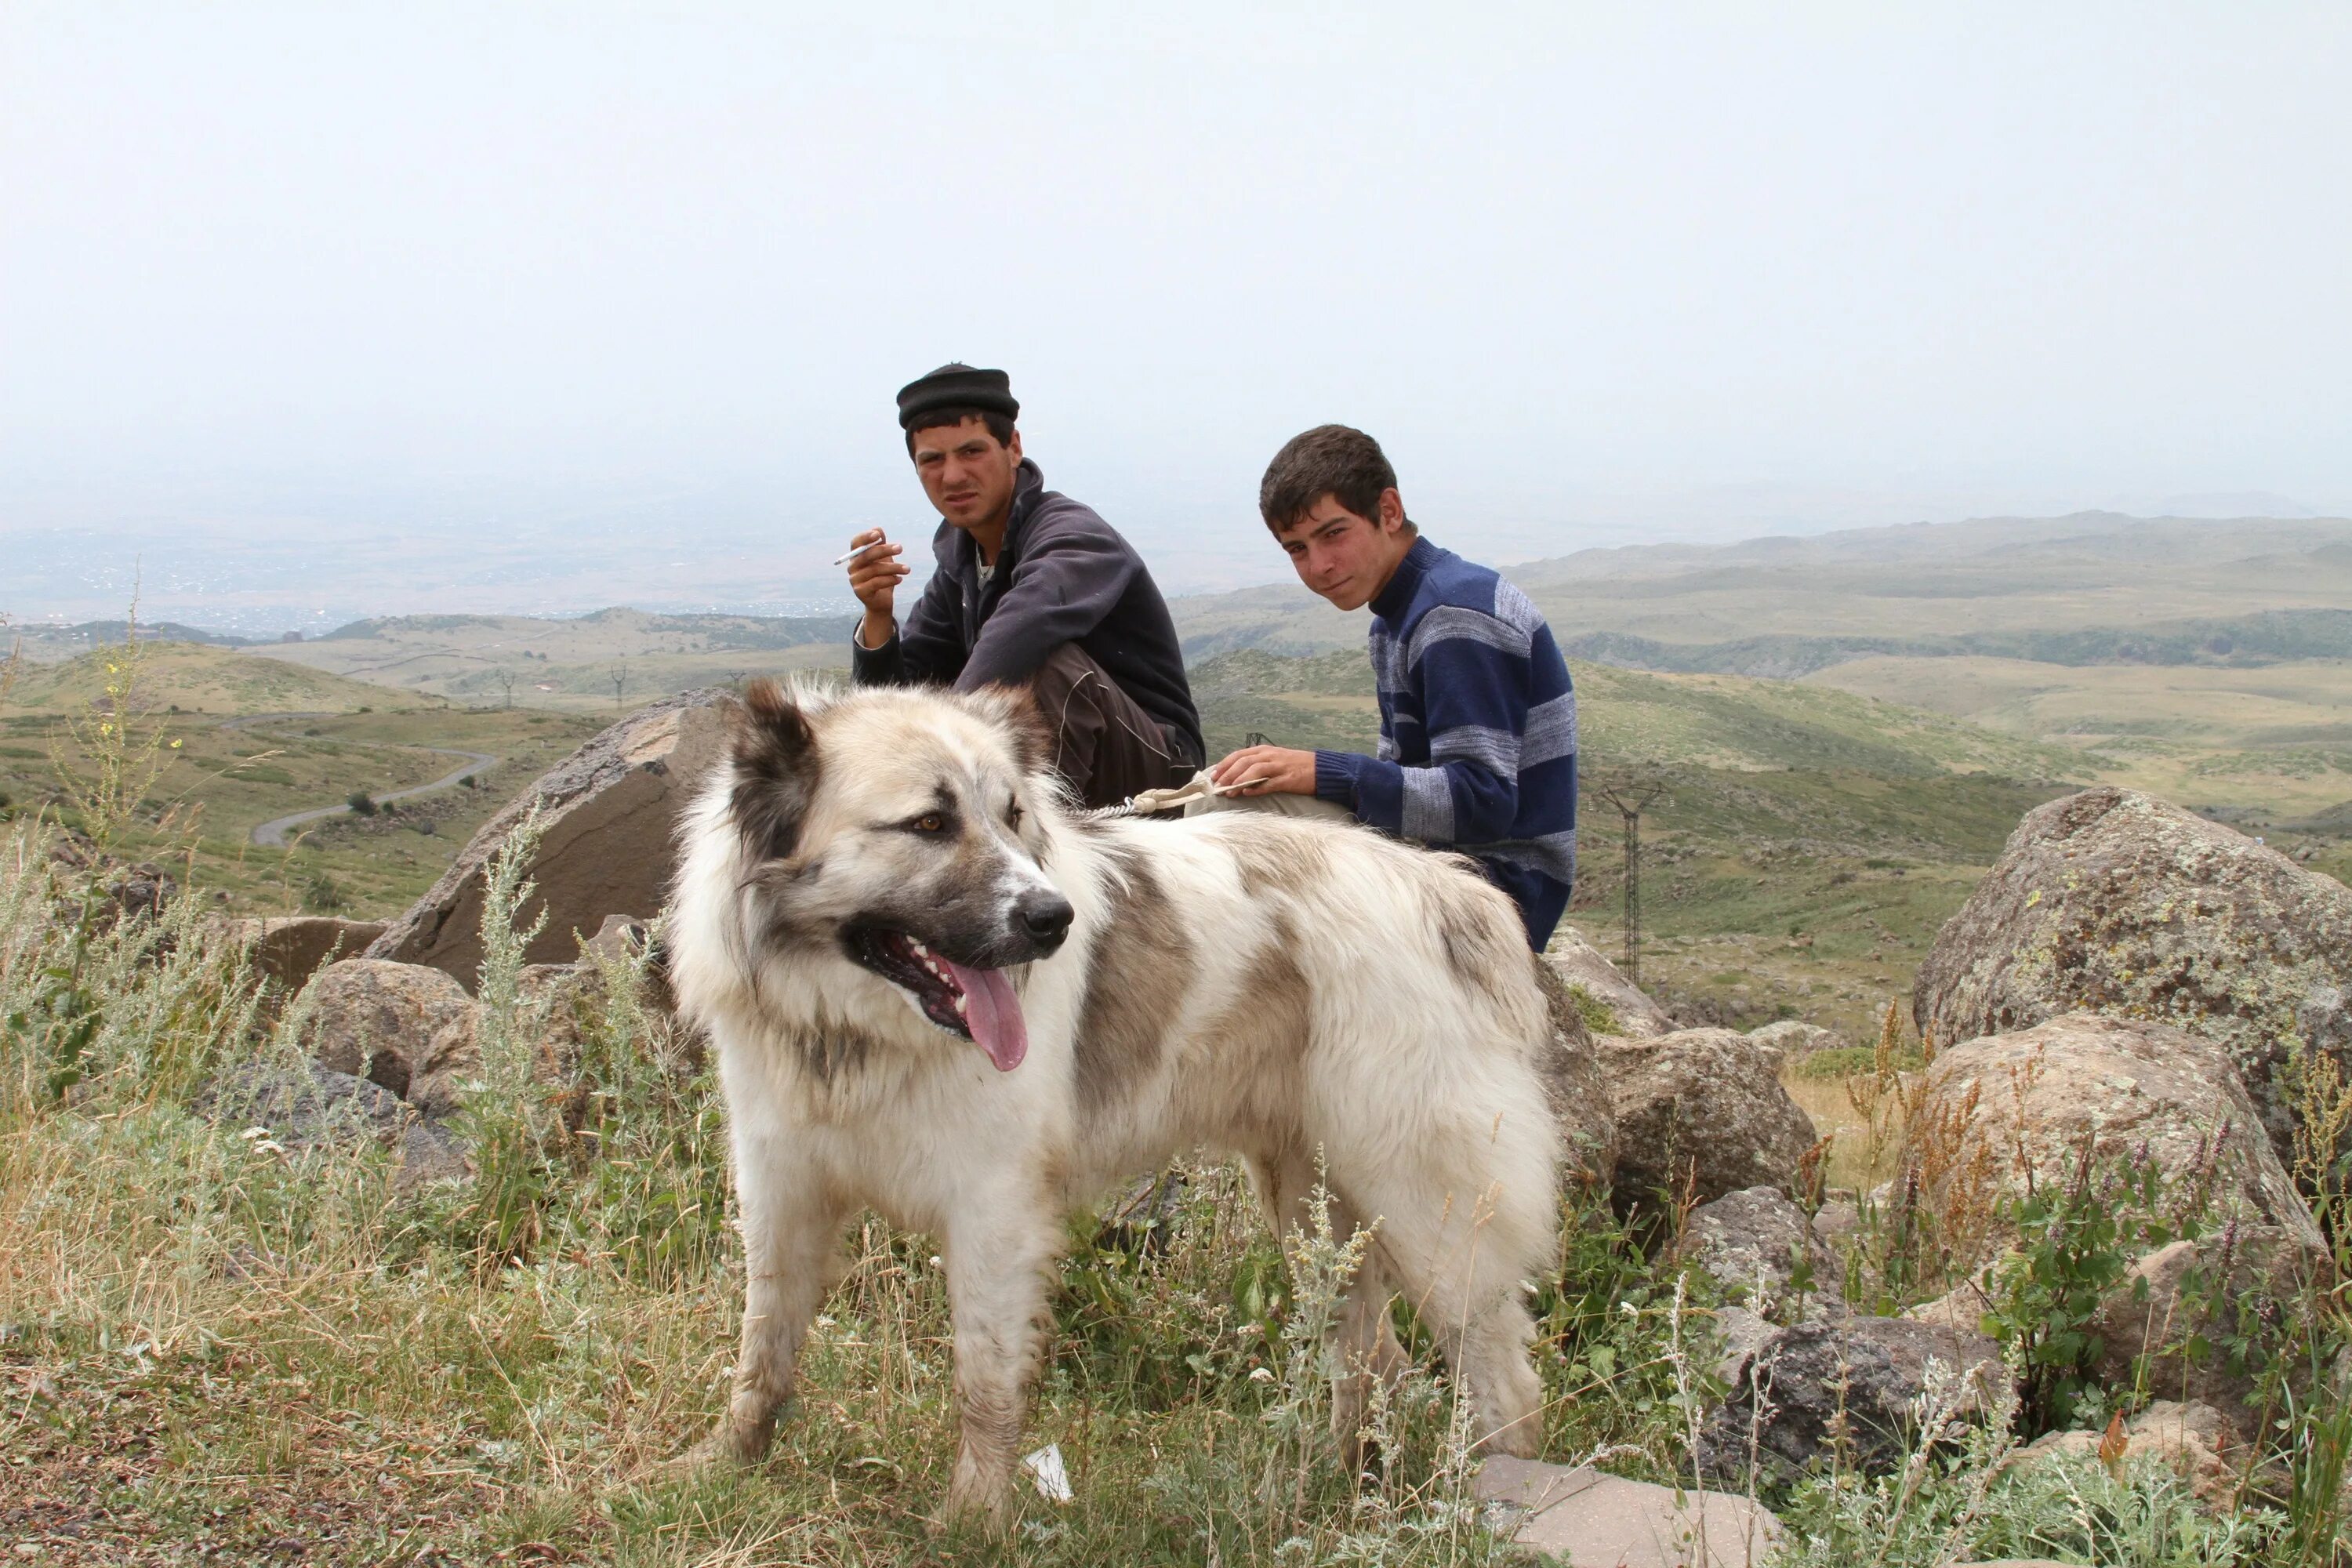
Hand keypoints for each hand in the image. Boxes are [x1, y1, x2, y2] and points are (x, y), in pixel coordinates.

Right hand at [844, 528, 907, 648]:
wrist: (880, 601)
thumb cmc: (882, 576)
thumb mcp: (883, 559)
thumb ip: (881, 544)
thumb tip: (878, 529)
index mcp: (856, 556)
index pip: (855, 543)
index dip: (865, 537)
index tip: (879, 535)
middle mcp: (852, 567)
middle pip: (866, 555)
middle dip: (885, 550)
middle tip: (900, 548)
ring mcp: (854, 580)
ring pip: (874, 569)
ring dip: (894, 567)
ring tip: (907, 569)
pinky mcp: (860, 592)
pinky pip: (876, 583)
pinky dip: (890, 580)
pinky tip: (900, 579)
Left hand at [1209, 744, 1317, 796]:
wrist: (1321, 769)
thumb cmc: (1294, 766)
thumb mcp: (1273, 760)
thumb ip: (1256, 766)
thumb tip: (1235, 777)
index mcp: (1264, 750)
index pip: (1238, 755)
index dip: (1224, 765)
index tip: (1213, 776)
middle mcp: (1270, 755)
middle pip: (1243, 762)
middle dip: (1228, 774)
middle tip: (1217, 787)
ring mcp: (1279, 766)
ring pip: (1254, 770)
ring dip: (1239, 781)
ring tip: (1229, 792)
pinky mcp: (1288, 779)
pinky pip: (1269, 783)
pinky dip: (1257, 788)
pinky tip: (1248, 794)